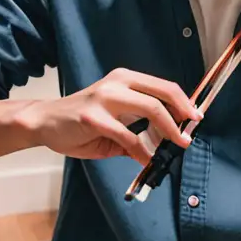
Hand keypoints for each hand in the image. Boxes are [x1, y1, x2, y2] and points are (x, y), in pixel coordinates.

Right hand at [21, 68, 201, 165]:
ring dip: (168, 130)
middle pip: (161, 94)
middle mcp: (117, 83)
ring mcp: (105, 97)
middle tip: (190, 134)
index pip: (163, 86)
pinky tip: (147, 161)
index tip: (196, 118)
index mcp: (125, 79)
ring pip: (150, 109)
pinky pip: (127, 136)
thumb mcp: (114, 120)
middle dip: (182, 115)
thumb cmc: (81, 121)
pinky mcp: (93, 117)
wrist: (45, 121)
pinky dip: (142, 151)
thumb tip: (165, 143)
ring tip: (176, 145)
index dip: (183, 102)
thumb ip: (138, 128)